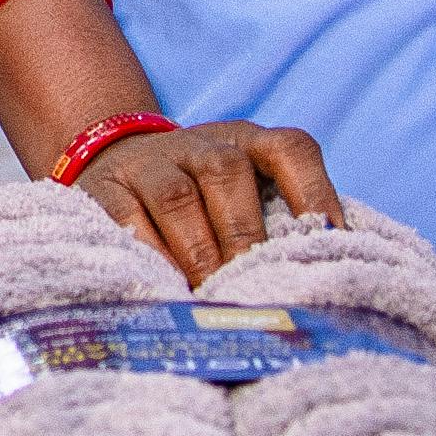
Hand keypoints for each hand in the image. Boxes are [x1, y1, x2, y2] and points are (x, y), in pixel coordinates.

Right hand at [73, 120, 335, 280]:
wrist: (117, 167)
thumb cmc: (202, 203)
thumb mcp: (243, 195)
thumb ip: (279, 226)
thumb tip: (323, 277)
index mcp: (247, 142)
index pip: (290, 149)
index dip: (314, 192)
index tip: (331, 241)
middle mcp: (199, 144)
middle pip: (226, 172)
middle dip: (243, 235)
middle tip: (254, 286)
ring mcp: (149, 163)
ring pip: (177, 195)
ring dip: (197, 250)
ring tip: (210, 294)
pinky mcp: (105, 188)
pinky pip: (126, 216)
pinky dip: (149, 254)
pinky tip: (165, 284)